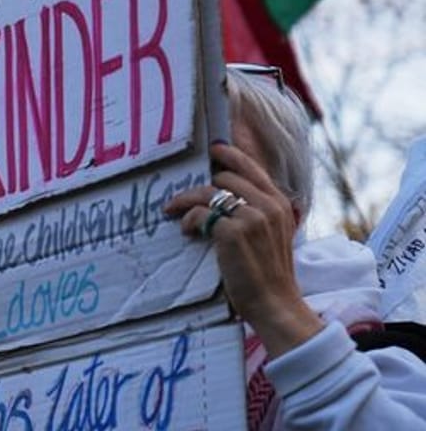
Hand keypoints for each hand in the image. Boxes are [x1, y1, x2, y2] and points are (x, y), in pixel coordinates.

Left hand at [163, 143, 322, 356]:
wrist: (275, 304)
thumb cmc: (269, 273)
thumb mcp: (273, 235)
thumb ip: (257, 212)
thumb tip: (224, 194)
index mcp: (280, 204)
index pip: (251, 166)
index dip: (229, 154)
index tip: (212, 150)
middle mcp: (268, 206)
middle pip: (224, 176)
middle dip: (199, 186)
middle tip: (182, 198)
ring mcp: (252, 217)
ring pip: (209, 192)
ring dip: (186, 201)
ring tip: (173, 212)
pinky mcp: (233, 232)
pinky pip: (200, 214)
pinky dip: (188, 221)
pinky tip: (187, 232)